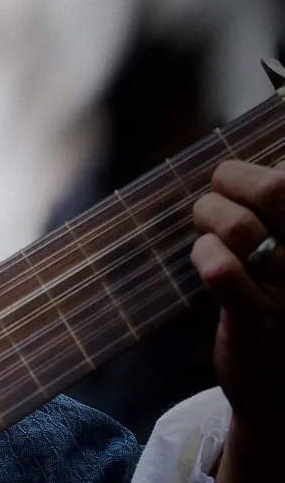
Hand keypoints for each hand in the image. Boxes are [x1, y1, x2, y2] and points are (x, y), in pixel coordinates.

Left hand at [191, 158, 284, 482]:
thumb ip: (281, 211)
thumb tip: (272, 159)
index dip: (270, 167)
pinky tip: (207, 261)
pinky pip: (222, 271)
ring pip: (241, 226)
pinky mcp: (257, 322)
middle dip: (234, 179)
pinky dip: (205, 255)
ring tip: (210, 229)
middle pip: (277, 186)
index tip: (251, 188)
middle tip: (220, 195)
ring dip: (211, 216)